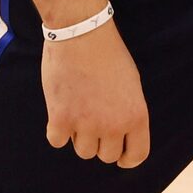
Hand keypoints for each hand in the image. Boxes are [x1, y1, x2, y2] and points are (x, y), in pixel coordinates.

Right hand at [42, 18, 148, 166]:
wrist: (81, 33)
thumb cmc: (107, 54)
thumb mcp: (131, 86)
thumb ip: (127, 113)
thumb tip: (118, 134)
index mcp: (136, 117)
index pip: (136, 156)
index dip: (127, 159)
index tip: (119, 156)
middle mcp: (114, 125)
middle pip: (106, 156)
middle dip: (100, 142)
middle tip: (91, 121)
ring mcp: (86, 124)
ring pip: (83, 151)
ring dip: (78, 136)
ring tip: (76, 111)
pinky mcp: (61, 118)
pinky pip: (58, 141)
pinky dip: (56, 131)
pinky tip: (59, 112)